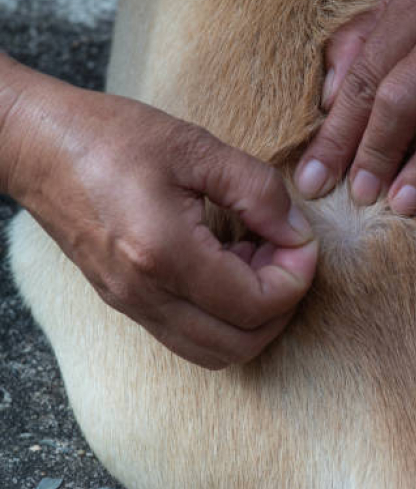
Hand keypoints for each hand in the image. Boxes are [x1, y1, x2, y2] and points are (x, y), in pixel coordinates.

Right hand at [1, 67, 317, 368]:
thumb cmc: (112, 137)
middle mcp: (146, 295)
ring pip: (216, 351)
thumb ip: (258, 191)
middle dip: (282, 305)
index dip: (297, 277)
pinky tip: (228, 265)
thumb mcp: (196, 147)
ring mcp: (132, 305)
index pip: (256, 304)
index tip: (302, 239)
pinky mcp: (127, 302)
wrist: (39, 146)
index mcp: (164, 254)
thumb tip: (297, 232)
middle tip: (286, 254)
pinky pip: (190, 336)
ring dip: (253, 316)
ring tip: (258, 259)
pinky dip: (224, 315)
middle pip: (242, 344)